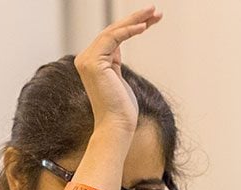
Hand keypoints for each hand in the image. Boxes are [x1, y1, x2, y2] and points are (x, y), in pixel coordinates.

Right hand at [74, 6, 161, 134]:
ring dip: (135, 20)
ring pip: (113, 31)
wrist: (117, 126)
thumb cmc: (122, 110)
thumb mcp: (119, 80)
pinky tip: (144, 27)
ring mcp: (87, 60)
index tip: (152, 19)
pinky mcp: (93, 62)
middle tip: (155, 10)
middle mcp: (85, 58)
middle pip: (113, 31)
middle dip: (136, 18)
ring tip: (154, 13)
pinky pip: (112, 38)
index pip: (112, 37)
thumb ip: (114, 63)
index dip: (132, 25)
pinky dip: (129, 31)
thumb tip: (117, 49)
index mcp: (91, 62)